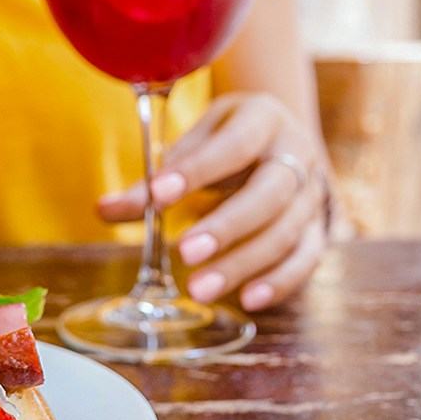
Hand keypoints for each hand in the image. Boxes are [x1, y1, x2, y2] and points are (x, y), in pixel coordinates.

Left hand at [97, 92, 329, 310]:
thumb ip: (156, 178)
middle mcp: (296, 154)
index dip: (198, 170)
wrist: (280, 135)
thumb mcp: (194, 142)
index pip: (234, 145)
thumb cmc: (227, 138)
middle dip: (227, 225)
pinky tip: (247, 300)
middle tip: (185, 252)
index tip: (158, 194)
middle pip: (269, 193)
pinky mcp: (317, 227)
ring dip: (243, 263)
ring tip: (200, 288)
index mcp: (263, 119)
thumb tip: (103, 210)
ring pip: (287, 232)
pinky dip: (279, 281)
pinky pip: (306, 258)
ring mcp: (311, 193)